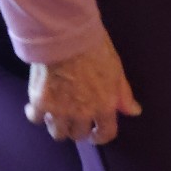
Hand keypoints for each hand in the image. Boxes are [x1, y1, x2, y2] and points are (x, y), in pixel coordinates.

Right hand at [24, 33, 141, 144]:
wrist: (65, 35)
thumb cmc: (94, 48)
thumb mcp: (116, 70)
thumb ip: (123, 94)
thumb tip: (134, 111)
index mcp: (104, 106)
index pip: (105, 134)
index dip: (100, 136)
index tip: (95, 134)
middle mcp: (82, 113)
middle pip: (78, 135)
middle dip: (79, 129)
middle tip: (75, 118)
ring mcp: (60, 110)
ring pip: (57, 133)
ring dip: (58, 125)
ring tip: (57, 115)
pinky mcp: (40, 102)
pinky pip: (36, 118)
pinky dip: (36, 115)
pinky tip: (36, 108)